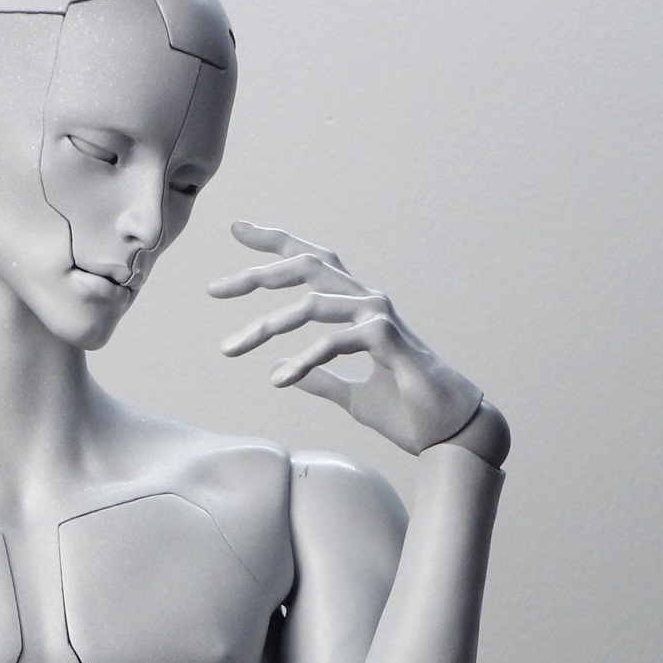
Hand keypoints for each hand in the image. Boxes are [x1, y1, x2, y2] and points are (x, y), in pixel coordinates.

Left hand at [210, 224, 496, 457]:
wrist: (448, 433)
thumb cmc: (406, 412)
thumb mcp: (351, 396)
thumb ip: (320, 378)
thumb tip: (283, 372)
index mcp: (357, 306)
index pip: (311, 261)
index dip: (274, 242)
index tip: (236, 229)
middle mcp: (367, 300)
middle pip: (305, 266)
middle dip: (256, 274)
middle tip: (213, 290)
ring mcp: (379, 315)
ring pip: (311, 304)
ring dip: (265, 327)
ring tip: (229, 349)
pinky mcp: (387, 340)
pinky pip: (333, 342)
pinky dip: (302, 361)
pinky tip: (278, 381)